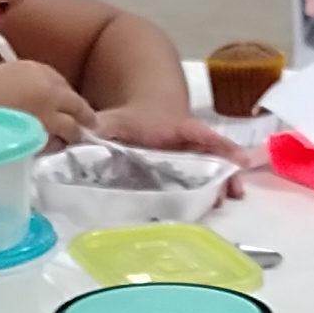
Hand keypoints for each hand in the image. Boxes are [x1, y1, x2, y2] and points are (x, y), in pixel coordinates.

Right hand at [0, 56, 98, 143]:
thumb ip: (18, 87)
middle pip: (74, 101)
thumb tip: (31, 102)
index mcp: (30, 67)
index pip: (58, 79)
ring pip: (72, 126)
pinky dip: (56, 147)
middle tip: (86, 124)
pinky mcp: (44, 140)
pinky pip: (57, 144)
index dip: (62, 93)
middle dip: (81, 114)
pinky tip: (50, 151)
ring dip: (72, 134)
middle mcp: (46, 87)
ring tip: (71, 141)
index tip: (62, 103)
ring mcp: (49, 114)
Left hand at [89, 106, 255, 182]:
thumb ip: (98, 128)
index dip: (217, 145)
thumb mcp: (115, 120)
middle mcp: (190, 143)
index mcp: (176, 128)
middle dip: (225, 171)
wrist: (147, 109)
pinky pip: (206, 178)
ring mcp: (193, 156)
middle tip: (232, 190)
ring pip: (213, 168)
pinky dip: (215, 188)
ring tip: (231, 198)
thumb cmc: (134, 118)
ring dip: (223, 183)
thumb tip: (78, 136)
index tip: (235, 157)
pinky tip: (219, 203)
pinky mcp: (191, 168)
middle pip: (214, 155)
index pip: (199, 134)